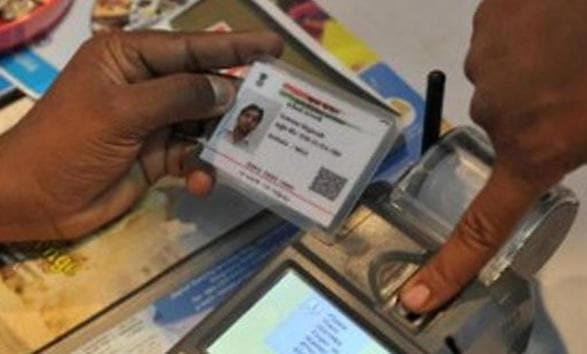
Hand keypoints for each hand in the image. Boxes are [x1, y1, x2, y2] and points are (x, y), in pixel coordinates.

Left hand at [0, 31, 282, 240]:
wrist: (34, 200)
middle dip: (236, 100)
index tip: (275, 48)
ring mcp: (154, 121)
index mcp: (130, 58)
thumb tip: (226, 88)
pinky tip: (201, 182)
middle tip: (276, 108)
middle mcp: (146, 84)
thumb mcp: (121, 112)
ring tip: (248, 151)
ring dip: (221, 140)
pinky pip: (193, 155)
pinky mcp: (157, 155)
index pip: (191, 48)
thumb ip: (177, 96)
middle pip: (204, 85)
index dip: (235, 48)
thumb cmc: (68, 143)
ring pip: (204, 123)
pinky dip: (201, 168)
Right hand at [400, 0, 586, 311]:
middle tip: (575, 93)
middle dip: (530, 121)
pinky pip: (495, 45)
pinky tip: (554, 23)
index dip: (448, 267)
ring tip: (568, 50)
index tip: (415, 298)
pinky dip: (519, 42)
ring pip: (498, 85)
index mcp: (534, 146)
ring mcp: (486, 58)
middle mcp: (496, 111)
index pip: (484, 224)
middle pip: (501, 132)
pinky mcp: (487, 19)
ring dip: (525, 78)